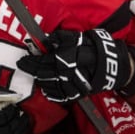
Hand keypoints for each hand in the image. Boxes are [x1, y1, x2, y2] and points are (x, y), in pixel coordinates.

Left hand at [17, 29, 133, 102]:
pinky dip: (51, 93)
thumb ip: (59, 38)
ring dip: (39, 81)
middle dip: (31, 71)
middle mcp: (64, 73)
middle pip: (41, 74)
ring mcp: (70, 85)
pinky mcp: (77, 94)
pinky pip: (60, 96)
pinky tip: (46, 89)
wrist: (112, 63)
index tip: (22, 60)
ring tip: (35, 76)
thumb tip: (45, 40)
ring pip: (48, 86)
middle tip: (24, 66)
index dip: (29, 61)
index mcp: (63, 58)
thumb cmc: (94, 47)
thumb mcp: (76, 37)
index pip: (40, 62)